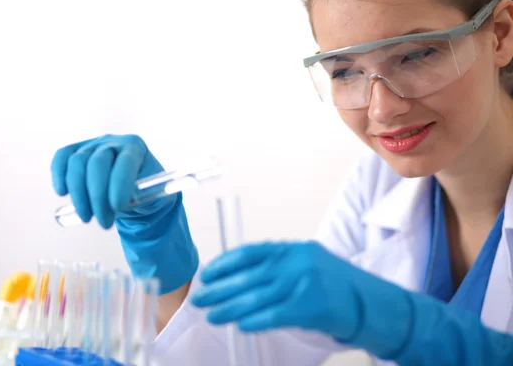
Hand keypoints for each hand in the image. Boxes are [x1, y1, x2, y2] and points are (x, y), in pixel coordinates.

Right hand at [51, 134, 168, 227]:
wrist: (135, 186)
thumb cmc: (144, 190)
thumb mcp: (150, 193)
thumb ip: (139, 196)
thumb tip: (116, 205)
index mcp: (135, 147)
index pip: (125, 162)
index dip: (119, 184)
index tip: (118, 207)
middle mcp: (113, 141)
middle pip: (97, 163)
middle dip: (98, 196)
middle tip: (104, 223)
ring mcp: (92, 144)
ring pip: (77, 162)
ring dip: (79, 194)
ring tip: (87, 217)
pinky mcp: (76, 151)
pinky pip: (62, 157)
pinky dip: (59, 175)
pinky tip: (63, 193)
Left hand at [190, 241, 363, 338]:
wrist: (374, 305)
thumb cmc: (337, 288)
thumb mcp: (308, 265)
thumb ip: (278, 268)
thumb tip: (238, 280)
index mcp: (294, 249)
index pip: (251, 252)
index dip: (225, 263)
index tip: (206, 274)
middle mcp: (299, 261)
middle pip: (250, 276)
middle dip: (220, 288)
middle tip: (199, 298)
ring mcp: (307, 283)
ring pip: (258, 296)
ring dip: (230, 307)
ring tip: (211, 315)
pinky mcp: (313, 307)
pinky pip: (275, 315)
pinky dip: (255, 320)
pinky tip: (239, 325)